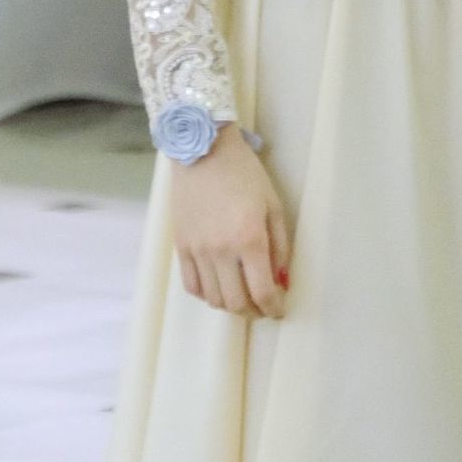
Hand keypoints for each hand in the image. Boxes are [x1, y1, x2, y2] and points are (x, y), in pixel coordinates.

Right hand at [171, 124, 292, 318]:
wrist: (204, 150)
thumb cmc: (245, 173)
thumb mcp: (272, 205)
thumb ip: (280, 246)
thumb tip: (281, 280)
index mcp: (249, 239)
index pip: (262, 292)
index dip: (273, 308)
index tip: (279, 309)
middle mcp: (221, 251)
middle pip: (236, 303)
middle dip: (254, 311)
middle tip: (263, 305)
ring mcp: (197, 251)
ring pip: (213, 299)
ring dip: (231, 305)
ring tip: (243, 296)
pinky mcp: (180, 247)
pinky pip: (192, 286)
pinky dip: (207, 295)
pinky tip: (219, 287)